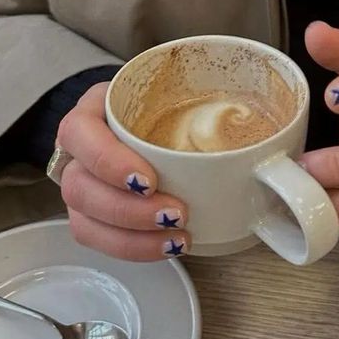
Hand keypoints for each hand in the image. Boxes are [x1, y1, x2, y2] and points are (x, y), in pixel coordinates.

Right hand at [55, 83, 190, 260]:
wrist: (152, 118)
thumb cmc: (163, 104)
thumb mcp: (178, 90)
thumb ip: (207, 102)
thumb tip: (260, 144)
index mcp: (93, 111)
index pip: (79, 132)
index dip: (108, 161)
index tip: (149, 180)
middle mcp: (78, 150)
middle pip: (79, 186)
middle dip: (128, 210)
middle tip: (175, 213)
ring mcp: (81, 184)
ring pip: (84, 221)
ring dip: (131, 237)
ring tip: (176, 237)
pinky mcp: (91, 214)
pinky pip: (99, 240)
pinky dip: (134, 248)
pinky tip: (167, 245)